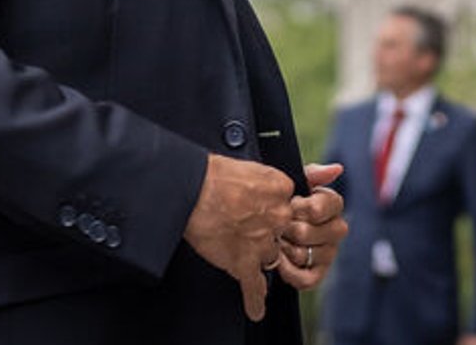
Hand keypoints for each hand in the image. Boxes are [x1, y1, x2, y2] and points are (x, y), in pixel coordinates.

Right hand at [183, 154, 295, 320]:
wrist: (189, 188)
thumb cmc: (211, 174)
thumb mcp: (250, 165)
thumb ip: (268, 180)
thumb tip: (274, 187)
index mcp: (280, 188)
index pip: (286, 204)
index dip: (270, 207)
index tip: (257, 208)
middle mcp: (278, 215)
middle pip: (280, 231)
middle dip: (264, 231)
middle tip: (243, 224)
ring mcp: (262, 240)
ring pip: (269, 255)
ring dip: (256, 255)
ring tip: (243, 252)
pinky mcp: (244, 260)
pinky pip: (254, 285)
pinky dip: (254, 299)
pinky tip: (256, 309)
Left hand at [274, 163, 346, 289]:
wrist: (266, 223)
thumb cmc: (284, 200)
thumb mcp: (295, 183)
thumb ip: (313, 175)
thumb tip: (336, 168)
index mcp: (332, 205)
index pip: (325, 207)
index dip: (304, 207)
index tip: (292, 204)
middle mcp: (336, 230)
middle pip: (309, 233)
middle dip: (288, 229)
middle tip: (278, 225)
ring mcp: (329, 253)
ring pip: (305, 255)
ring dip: (284, 248)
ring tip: (276, 241)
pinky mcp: (318, 274)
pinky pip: (306, 279)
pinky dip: (289, 272)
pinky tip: (279, 261)